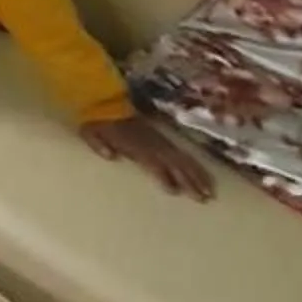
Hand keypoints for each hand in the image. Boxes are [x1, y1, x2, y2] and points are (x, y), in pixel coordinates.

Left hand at [81, 114, 215, 200]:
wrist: (106, 103)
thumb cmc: (97, 123)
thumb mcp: (91, 133)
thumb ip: (99, 145)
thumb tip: (110, 156)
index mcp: (134, 144)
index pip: (152, 162)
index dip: (163, 176)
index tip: (174, 191)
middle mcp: (151, 144)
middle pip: (174, 164)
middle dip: (190, 181)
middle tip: (204, 199)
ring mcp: (160, 141)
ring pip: (183, 160)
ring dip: (197, 176)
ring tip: (210, 193)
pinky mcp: (164, 139)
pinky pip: (183, 154)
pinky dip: (195, 166)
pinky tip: (204, 176)